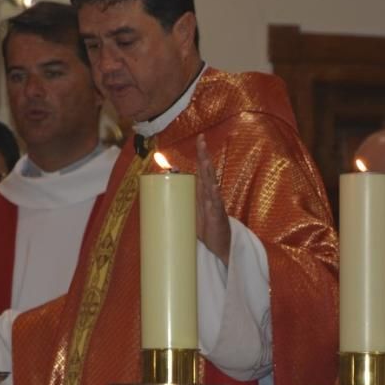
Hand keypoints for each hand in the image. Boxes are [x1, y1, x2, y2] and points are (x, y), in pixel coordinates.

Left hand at [195, 134, 230, 264]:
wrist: (221, 246)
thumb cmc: (207, 229)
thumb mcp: (192, 211)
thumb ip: (182, 199)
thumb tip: (163, 190)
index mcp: (204, 192)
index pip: (203, 169)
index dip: (201, 154)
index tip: (200, 138)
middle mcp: (211, 195)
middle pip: (208, 171)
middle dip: (204, 156)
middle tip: (202, 141)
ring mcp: (215, 205)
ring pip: (212, 185)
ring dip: (208, 172)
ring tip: (205, 160)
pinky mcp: (218, 217)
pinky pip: (217, 205)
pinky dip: (215, 196)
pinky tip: (213, 187)